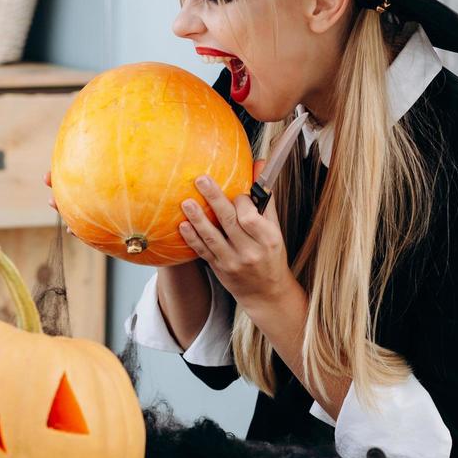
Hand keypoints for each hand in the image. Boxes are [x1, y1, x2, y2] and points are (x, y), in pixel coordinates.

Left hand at [178, 172, 293, 306]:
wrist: (266, 292)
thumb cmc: (271, 255)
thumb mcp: (275, 229)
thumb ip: (265, 198)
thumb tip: (259, 165)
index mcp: (268, 239)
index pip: (249, 216)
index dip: (240, 201)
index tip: (236, 193)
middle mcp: (250, 251)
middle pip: (229, 222)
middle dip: (214, 199)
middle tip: (200, 179)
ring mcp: (233, 262)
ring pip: (212, 237)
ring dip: (198, 218)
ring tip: (185, 202)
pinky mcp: (219, 269)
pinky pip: (203, 251)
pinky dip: (192, 238)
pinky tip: (183, 225)